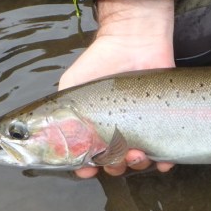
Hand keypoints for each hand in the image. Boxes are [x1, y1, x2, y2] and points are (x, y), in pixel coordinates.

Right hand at [59, 0, 176, 177]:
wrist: (133, 42)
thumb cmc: (99, 62)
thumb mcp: (71, 87)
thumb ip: (57, 112)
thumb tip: (42, 137)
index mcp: (96, 128)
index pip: (91, 157)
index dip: (88, 167)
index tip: (87, 168)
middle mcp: (119, 132)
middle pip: (116, 163)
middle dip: (115, 166)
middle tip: (115, 158)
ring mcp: (142, 128)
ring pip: (140, 160)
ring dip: (137, 165)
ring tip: (136, 154)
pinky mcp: (164, 121)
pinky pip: (168, 150)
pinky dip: (166, 161)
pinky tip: (163, 161)